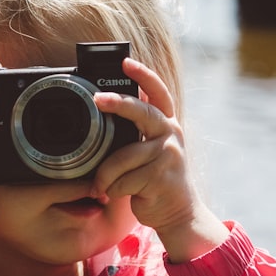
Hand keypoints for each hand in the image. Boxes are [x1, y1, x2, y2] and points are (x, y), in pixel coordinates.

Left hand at [92, 58, 229, 261]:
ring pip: (121, 157)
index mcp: (167, 124)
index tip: (126, 62)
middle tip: (98, 99)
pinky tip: (117, 194)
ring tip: (102, 186)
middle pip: (141, 112)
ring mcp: (168, 155)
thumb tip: (109, 111)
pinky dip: (113, 190)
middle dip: (118, 103)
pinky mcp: (160, 177)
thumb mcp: (152, 150)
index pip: (158, 93)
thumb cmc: (155, 180)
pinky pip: (123, 179)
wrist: (178, 212)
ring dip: (105, 176)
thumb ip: (138, 133)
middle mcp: (170, 134)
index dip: (143, 76)